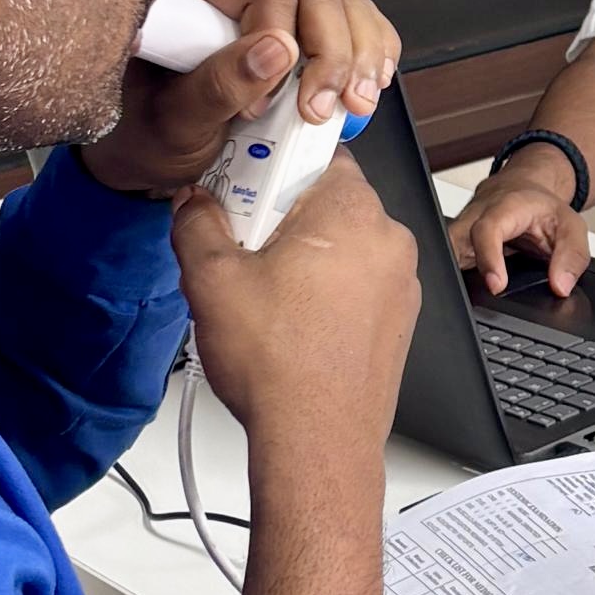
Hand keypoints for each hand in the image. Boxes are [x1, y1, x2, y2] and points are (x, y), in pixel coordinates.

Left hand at [78, 0, 401, 204]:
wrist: (157, 150)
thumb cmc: (152, 134)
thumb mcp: (174, 121)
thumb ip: (217, 85)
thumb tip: (277, 49)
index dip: (282, 49)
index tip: (265, 108)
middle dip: (332, 53)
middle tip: (326, 111)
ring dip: (361, 51)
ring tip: (356, 103)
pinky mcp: (300, 14)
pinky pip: (353, 12)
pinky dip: (373, 46)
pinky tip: (369, 82)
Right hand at [174, 155, 416, 469]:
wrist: (316, 442)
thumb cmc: (279, 365)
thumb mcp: (211, 279)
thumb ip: (196, 223)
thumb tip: (193, 204)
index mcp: (351, 211)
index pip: (318, 152)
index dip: (273, 163)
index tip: (243, 184)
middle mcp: (388, 240)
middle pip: (327, 200)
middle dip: (281, 215)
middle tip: (241, 245)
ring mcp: (400, 284)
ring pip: (343, 245)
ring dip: (303, 255)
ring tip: (260, 293)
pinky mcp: (399, 321)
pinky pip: (358, 285)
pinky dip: (326, 291)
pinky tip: (289, 322)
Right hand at [447, 156, 585, 297]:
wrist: (523, 190)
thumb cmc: (542, 208)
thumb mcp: (571, 227)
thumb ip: (572, 256)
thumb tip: (561, 286)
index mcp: (504, 208)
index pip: (487, 230)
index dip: (488, 258)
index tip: (496, 285)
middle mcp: (476, 216)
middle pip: (453, 241)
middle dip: (456, 270)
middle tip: (471, 299)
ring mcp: (462, 230)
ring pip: (444, 252)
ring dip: (450, 277)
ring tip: (462, 301)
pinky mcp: (456, 244)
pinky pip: (448, 261)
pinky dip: (452, 279)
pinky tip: (460, 295)